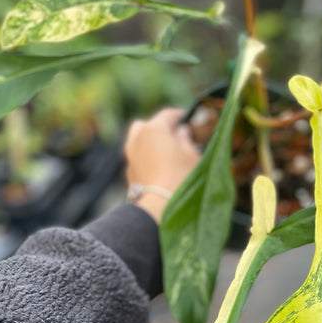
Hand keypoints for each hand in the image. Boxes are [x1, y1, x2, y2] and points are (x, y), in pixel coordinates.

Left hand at [124, 108, 200, 223]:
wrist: (159, 208)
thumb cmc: (180, 179)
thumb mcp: (192, 157)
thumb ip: (186, 139)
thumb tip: (182, 132)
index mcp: (155, 128)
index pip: (168, 114)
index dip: (180, 115)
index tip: (188, 120)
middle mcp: (137, 137)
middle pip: (148, 125)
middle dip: (161, 128)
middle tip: (175, 137)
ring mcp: (130, 155)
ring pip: (139, 141)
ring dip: (151, 143)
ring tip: (166, 154)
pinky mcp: (129, 171)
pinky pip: (138, 157)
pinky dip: (146, 157)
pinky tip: (158, 169)